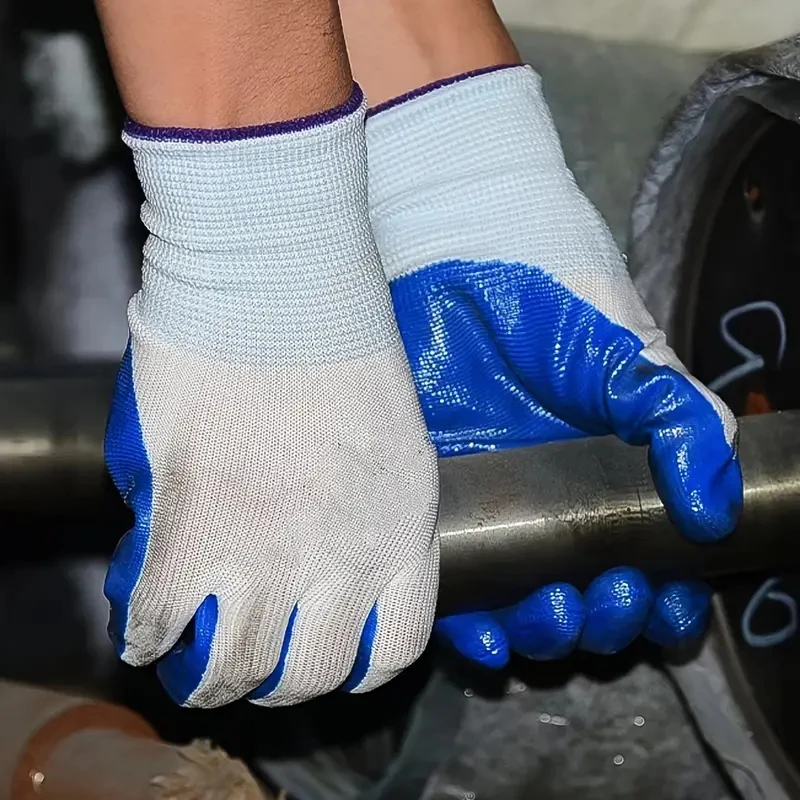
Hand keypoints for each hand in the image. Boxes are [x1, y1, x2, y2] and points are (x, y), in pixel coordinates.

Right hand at [103, 100, 438, 707]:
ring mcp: (268, 549)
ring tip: (197, 671)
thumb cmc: (343, 335)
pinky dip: (146, 636)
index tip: (335, 659)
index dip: (360, 666)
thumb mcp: (397, 434)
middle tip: (258, 671)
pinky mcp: (193, 526)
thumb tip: (338, 546)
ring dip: (212, 682)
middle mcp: (344, 553)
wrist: (283, 278)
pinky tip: (146, 631)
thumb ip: (378, 505)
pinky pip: (161, 618)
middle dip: (283, 685)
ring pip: (236, 667)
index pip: (398, 644)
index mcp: (402, 527)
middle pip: (314, 671)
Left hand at [367, 65, 741, 666]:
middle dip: (608, 619)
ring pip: (522, 608)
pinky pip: (451, 588)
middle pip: (589, 600)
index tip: (668, 598)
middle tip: (611, 595)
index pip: (650, 559)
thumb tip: (714, 507)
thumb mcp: (627, 357)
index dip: (665, 598)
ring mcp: (491, 509)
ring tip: (555, 611)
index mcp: (607, 476)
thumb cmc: (549, 302)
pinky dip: (472, 624)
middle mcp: (551, 503)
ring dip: (545, 633)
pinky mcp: (430, 505)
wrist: (457, 261)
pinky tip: (489, 629)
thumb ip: (678, 420)